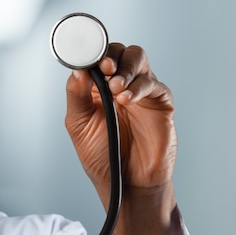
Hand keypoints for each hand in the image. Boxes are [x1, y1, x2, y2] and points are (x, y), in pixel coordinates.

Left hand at [65, 43, 176, 208]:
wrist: (126, 183)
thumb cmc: (101, 156)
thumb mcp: (79, 125)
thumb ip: (76, 96)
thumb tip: (77, 69)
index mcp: (95, 87)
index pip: (96, 56)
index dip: (92, 51)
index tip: (88, 56)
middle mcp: (118, 84)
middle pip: (119, 51)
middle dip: (112, 55)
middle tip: (105, 68)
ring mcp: (140, 91)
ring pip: (138, 58)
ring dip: (125, 68)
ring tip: (114, 88)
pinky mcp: (159, 102)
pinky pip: (153, 84)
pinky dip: (138, 87)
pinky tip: (126, 100)